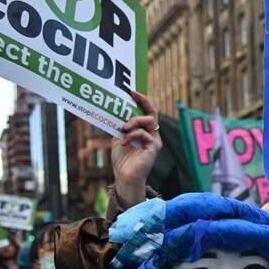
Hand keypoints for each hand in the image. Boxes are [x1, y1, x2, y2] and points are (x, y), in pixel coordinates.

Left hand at [112, 90, 161, 207]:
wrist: (125, 176)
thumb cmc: (122, 159)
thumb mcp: (119, 137)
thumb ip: (121, 126)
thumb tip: (115, 110)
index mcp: (144, 131)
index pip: (146, 112)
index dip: (141, 101)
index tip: (131, 92)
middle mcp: (152, 134)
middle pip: (152, 112)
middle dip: (143, 101)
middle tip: (132, 94)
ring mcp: (154, 140)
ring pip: (149, 120)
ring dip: (134, 121)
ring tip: (123, 128)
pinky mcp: (154, 147)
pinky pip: (144, 133)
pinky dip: (132, 135)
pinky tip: (124, 142)